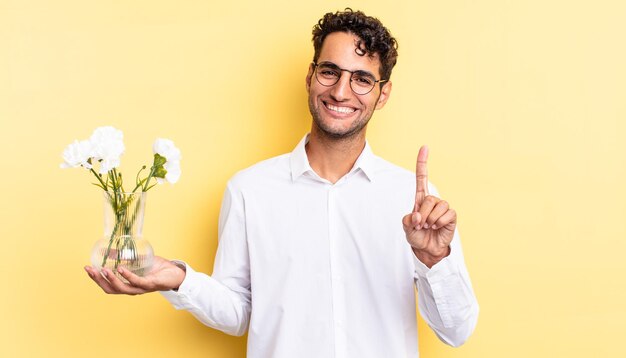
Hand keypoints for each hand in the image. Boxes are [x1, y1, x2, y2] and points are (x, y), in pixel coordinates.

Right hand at [84, 256, 185, 294]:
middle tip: (89, 269)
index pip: (108, 285)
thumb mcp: (138, 259)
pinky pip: (137, 282)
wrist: (176, 272)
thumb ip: (124, 256)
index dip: (96, 278)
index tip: (86, 268)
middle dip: (98, 280)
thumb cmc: (158, 267)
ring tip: (103, 270)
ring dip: (111, 279)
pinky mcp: (150, 284)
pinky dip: (128, 276)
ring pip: (122, 288)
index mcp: (128, 285)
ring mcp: (141, 288)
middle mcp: (133, 289)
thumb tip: (108, 248)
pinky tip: (121, 268)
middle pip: (111, 289)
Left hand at [402, 146, 455, 267]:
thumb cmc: (416, 235)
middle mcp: (432, 200)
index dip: (422, 163)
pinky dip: (439, 223)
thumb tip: (418, 215)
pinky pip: (446, 215)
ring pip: (437, 206)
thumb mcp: (406, 227)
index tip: (424, 147)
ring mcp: (443, 207)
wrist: (427, 248)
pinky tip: (437, 228)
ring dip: (430, 220)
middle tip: (421, 225)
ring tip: (429, 227)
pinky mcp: (452, 215)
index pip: (422, 178)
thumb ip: (408, 220)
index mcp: (420, 198)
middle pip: (428, 198)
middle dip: (422, 215)